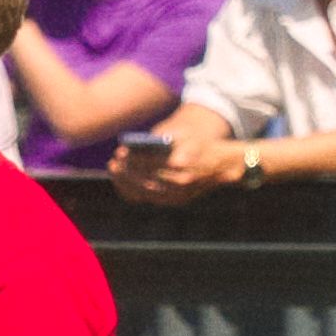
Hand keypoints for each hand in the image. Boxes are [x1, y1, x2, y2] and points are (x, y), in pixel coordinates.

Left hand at [111, 112, 229, 202]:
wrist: (222, 165)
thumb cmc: (200, 144)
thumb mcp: (184, 134)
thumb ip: (162, 138)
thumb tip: (135, 146)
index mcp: (185, 164)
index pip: (153, 163)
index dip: (135, 158)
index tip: (121, 150)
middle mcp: (182, 183)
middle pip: (147, 180)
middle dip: (127, 171)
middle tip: (113, 161)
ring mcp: (179, 195)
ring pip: (146, 192)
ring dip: (127, 182)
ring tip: (114, 169)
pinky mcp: (175, 201)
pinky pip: (149, 199)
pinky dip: (133, 191)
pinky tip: (121, 181)